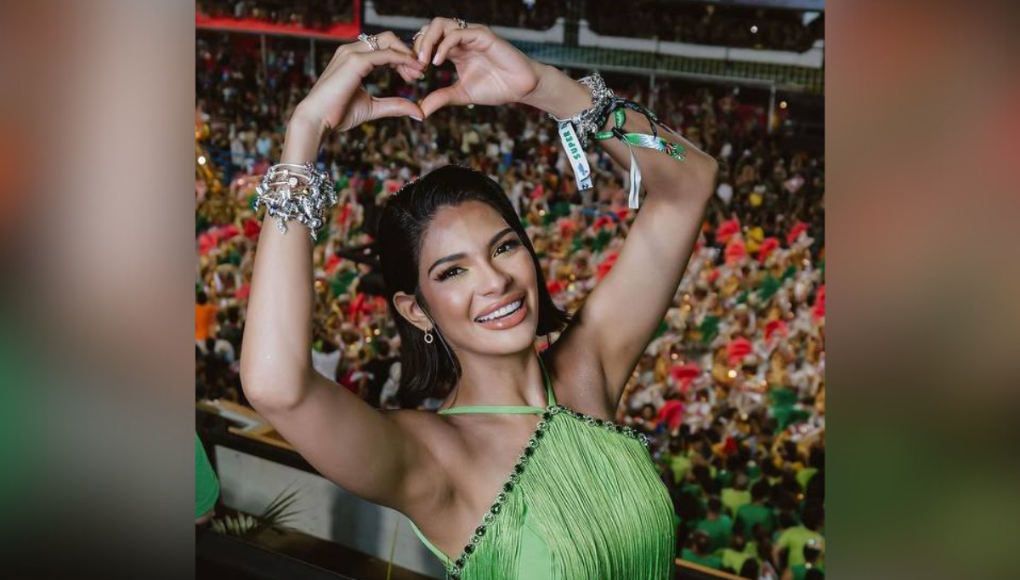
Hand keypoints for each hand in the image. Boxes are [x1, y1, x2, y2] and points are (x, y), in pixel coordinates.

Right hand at [291, 31, 425, 135]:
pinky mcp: (355, 61)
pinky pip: (386, 54)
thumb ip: (395, 105)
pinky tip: (413, 71)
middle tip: (420, 73)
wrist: (317, 119)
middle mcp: (351, 50)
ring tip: (418, 73)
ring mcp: (352, 53)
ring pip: (389, 41)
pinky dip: (403, 60)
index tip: (414, 75)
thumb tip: (419, 112)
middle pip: (388, 39)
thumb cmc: (338, 114)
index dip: (402, 58)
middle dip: (407, 53)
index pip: (383, 47)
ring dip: (407, 55)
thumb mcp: (373, 108)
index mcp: (353, 58)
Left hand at [412, 18, 541, 117]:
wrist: (521, 88)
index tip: (412, 76)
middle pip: (429, 29)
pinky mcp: (482, 35)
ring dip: (427, 41)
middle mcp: (461, 38)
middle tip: (414, 67)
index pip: (427, 42)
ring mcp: (471, 34)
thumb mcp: (462, 95)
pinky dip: (444, 46)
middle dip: (417, 46)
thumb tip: (421, 110)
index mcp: (454, 50)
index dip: (416, 56)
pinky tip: (437, 62)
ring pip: (440, 24)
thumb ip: (442, 98)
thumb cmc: (496, 88)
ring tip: (423, 62)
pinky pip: (457, 33)